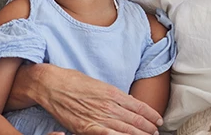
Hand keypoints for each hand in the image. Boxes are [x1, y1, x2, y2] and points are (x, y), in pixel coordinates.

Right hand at [33, 65, 161, 134]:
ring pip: (125, 129)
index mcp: (112, 92)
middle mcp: (108, 105)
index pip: (138, 106)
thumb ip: (113, 94)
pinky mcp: (86, 127)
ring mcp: (98, 117)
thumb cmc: (73, 81)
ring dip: (139, 134)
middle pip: (134, 119)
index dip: (150, 114)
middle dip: (148, 128)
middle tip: (156, 133)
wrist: (52, 84)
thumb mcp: (97, 84)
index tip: (158, 120)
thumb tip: (127, 100)